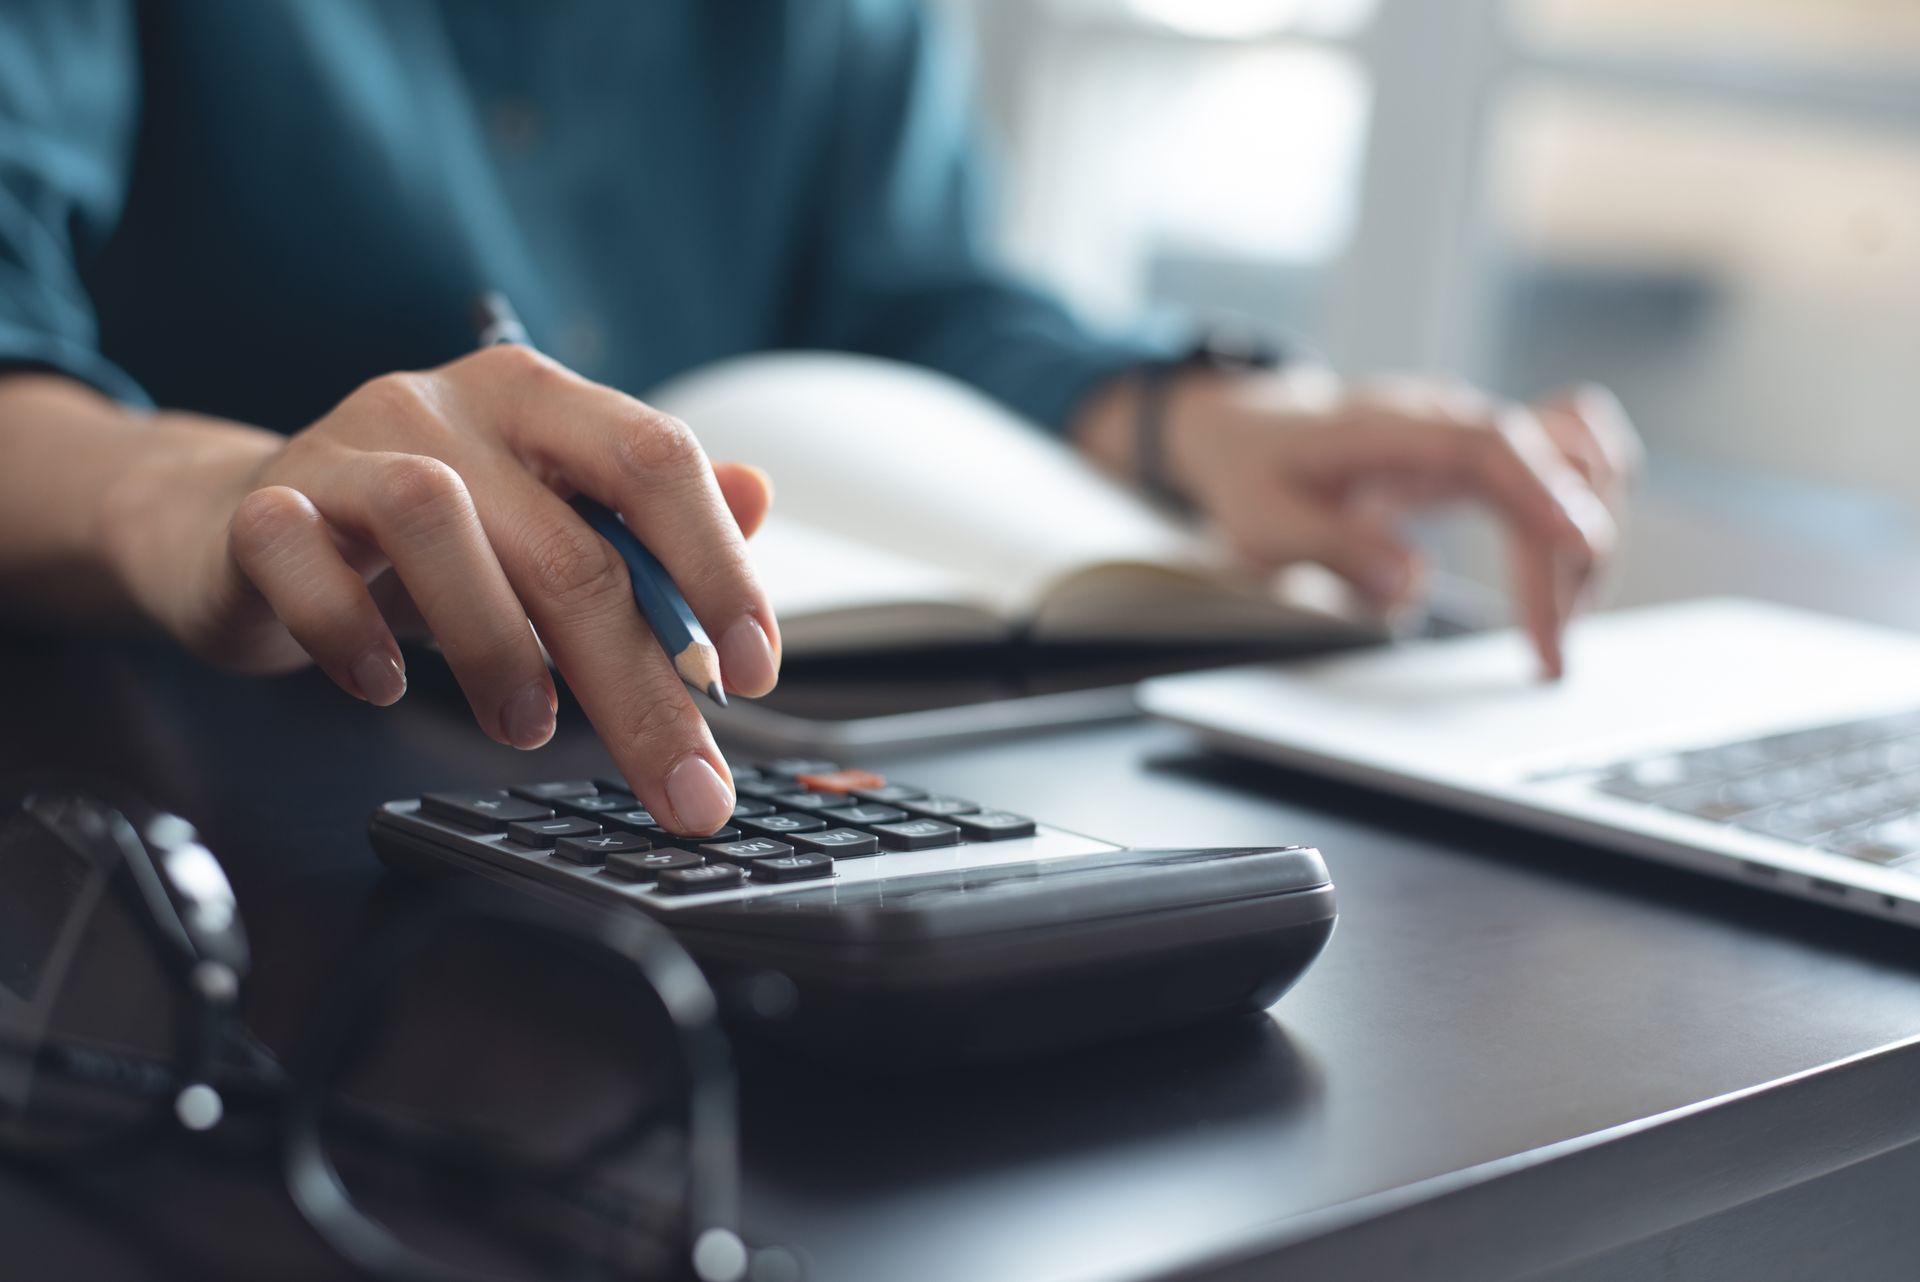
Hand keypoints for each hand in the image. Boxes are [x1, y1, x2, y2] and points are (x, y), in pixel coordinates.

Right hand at [96, 345, 779, 833]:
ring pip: (438, 522)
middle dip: (639, 685)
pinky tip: (386, 687)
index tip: (754, 671)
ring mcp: (347, 449)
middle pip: (569, 542)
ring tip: (526, 726)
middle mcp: (450, 406)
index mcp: (543, 401)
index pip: (657, 460)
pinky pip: (306, 565)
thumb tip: (760, 495)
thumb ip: (647, 520)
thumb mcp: (546, 520)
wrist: (241, 525)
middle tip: (682, 785)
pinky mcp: (261, 510)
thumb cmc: (423, 539)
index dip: (717, 567)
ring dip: (499, 649)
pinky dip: (351, 636)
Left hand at [1077, 366, 1639, 677]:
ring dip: (1585, 539)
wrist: (1254, 434)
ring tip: (1555, 626)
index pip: (1487, 444)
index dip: (1543, 489)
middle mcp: (1448, 416)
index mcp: (1390, 428)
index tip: (1583, 548)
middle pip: (1552, 460)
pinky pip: (1571, 461)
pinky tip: (1562, 576)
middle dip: (1567, 556)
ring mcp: (1477, 428)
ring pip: (1580, 458)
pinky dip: (1584, 512)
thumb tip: (1412, 585)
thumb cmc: (1257, 477)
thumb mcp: (1263, 523)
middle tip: (1550, 654)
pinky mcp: (1492, 451)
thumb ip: (1334, 550)